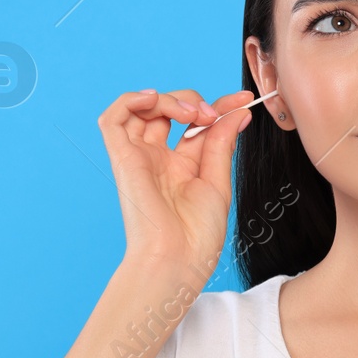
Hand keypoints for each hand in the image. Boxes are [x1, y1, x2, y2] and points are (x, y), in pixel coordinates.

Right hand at [95, 87, 254, 286]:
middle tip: (212, 115)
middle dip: (193, 102)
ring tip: (190, 113)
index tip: (244, 100)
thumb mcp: (218, 181)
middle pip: (168, 111)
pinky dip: (130, 101)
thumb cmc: (198, 234)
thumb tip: (238, 112)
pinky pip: (113, 120)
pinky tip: (153, 99)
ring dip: (166, 99)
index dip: (220, 107)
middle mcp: (160, 159)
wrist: (178, 258)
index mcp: (183, 166)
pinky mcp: (122, 159)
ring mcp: (140, 158)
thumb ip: (222, 143)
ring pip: (141, 109)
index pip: (197, 124)